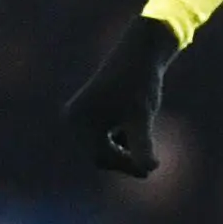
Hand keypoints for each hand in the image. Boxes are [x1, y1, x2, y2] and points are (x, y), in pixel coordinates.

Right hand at [64, 17, 180, 176]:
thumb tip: (150, 169)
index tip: (149, 169)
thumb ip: (142, 144)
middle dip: (122, 160)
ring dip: (122, 152)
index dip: (126, 166)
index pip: (100, 158)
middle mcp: (72, 119)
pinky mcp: (87, 112)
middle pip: (97, 155)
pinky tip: (136, 134)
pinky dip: (118, 140)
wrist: (139, 54)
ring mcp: (78, 115)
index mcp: (79, 121)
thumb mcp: (142, 117)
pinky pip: (100, 136)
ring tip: (144, 149)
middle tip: (149, 167)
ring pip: (100, 147)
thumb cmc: (140, 84)